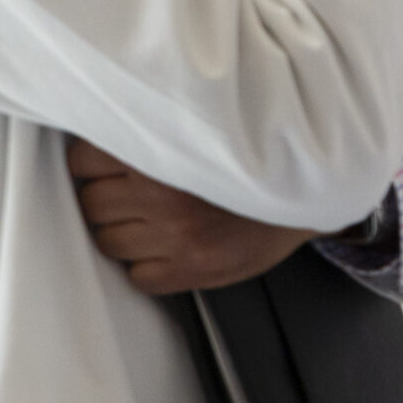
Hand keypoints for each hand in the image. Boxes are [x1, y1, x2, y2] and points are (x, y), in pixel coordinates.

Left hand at [66, 138, 322, 294]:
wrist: (316, 189)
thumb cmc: (260, 156)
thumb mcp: (208, 125)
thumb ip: (157, 128)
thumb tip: (103, 128)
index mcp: (166, 146)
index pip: (85, 159)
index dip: (95, 161)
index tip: (112, 160)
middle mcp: (165, 192)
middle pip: (92, 202)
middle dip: (108, 196)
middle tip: (138, 189)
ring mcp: (176, 236)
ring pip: (106, 241)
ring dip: (124, 231)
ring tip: (157, 217)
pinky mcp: (190, 270)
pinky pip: (136, 276)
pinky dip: (147, 264)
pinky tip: (172, 244)